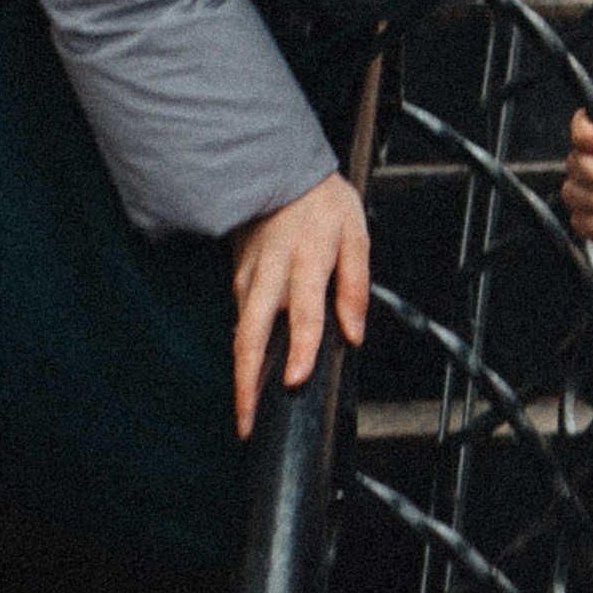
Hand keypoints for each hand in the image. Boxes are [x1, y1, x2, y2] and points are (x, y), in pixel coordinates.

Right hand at [229, 172, 370, 437]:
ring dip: (240, 373)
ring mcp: (248, 276)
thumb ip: (356, 284)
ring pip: (240, 331)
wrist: (276, 169)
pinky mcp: (237, 276)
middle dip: (246, 382)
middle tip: (247, 422)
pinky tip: (248, 373)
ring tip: (246, 413)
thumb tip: (354, 334)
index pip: (304, 311)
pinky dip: (242, 349)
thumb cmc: (321, 202)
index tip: (294, 380)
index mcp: (307, 260)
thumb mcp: (354, 232)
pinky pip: (240, 318)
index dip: (300, 347)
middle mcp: (271, 272)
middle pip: (251, 334)